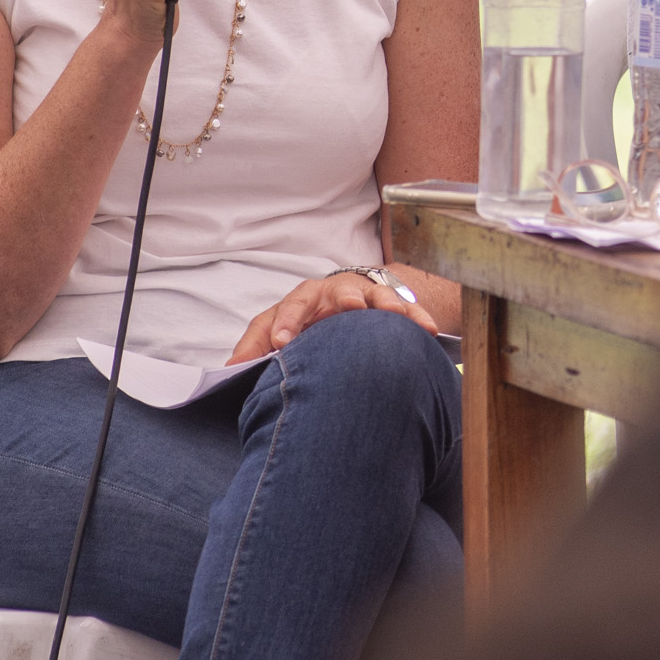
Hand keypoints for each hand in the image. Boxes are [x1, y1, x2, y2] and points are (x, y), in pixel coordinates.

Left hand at [227, 270, 436, 365]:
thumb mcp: (278, 327)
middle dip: (346, 298)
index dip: (288, 322)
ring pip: (379, 296)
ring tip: (397, 315)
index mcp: (305, 298)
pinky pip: (408, 310)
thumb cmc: (308, 318)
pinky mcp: (393, 303)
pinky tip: (429, 331)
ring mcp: (368, 295)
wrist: (348, 299)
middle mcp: (336, 292)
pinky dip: (418, 318)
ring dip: (388, 304)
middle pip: (340, 291)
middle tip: (353, 306)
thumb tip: (230, 368)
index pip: (292, 306)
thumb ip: (256, 345)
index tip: (284, 342)